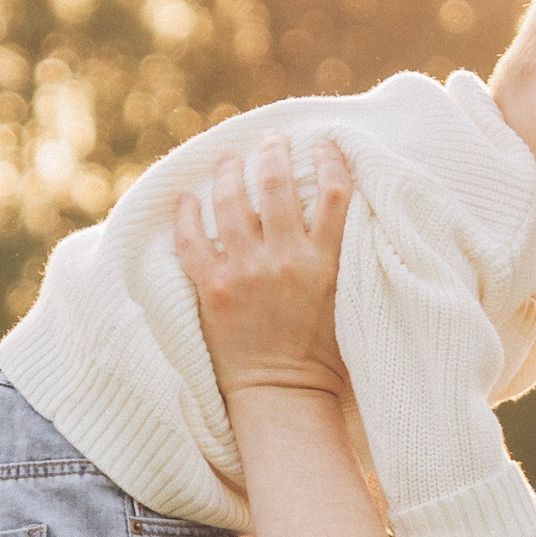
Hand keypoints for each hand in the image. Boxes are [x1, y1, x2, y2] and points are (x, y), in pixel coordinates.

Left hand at [176, 131, 352, 400]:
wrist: (284, 395)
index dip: (329, 159)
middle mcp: (285, 260)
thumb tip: (338, 215)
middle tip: (272, 141)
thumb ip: (342, 258)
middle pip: (278, 184)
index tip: (323, 143)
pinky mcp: (213, 290)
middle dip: (274, 152)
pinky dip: (187, 214)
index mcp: (325, 262)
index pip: (334, 192)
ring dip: (231, 172)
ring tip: (231, 159)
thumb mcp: (348, 301)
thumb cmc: (324, 356)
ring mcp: (246, 273)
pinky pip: (192, 240)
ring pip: (233, 202)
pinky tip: (187, 197)